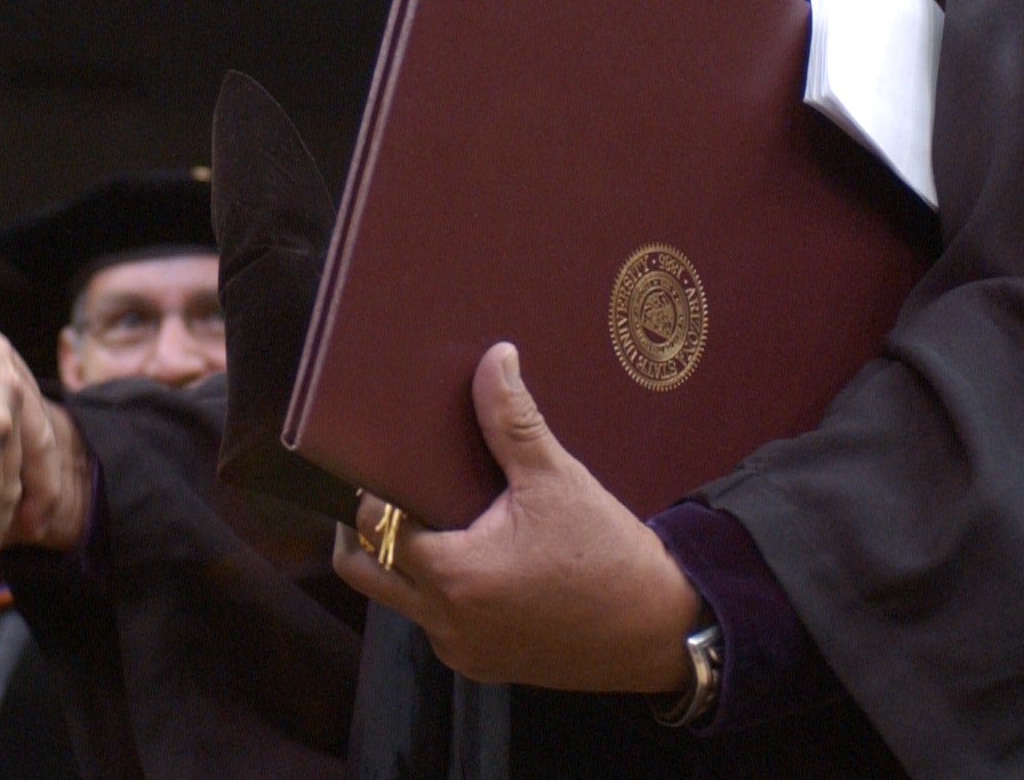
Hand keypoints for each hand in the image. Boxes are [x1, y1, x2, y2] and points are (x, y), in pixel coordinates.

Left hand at [329, 342, 699, 692]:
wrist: (660, 629)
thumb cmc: (608, 556)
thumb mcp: (557, 479)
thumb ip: (513, 420)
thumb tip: (494, 358)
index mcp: (454, 574)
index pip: (373, 525)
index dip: (372, 492)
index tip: (385, 465)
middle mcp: (445, 621)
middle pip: (364, 572)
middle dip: (363, 533)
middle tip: (383, 494)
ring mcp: (463, 650)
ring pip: (398, 602)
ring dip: (402, 564)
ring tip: (431, 520)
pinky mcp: (484, 665)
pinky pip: (436, 626)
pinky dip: (438, 595)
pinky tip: (470, 559)